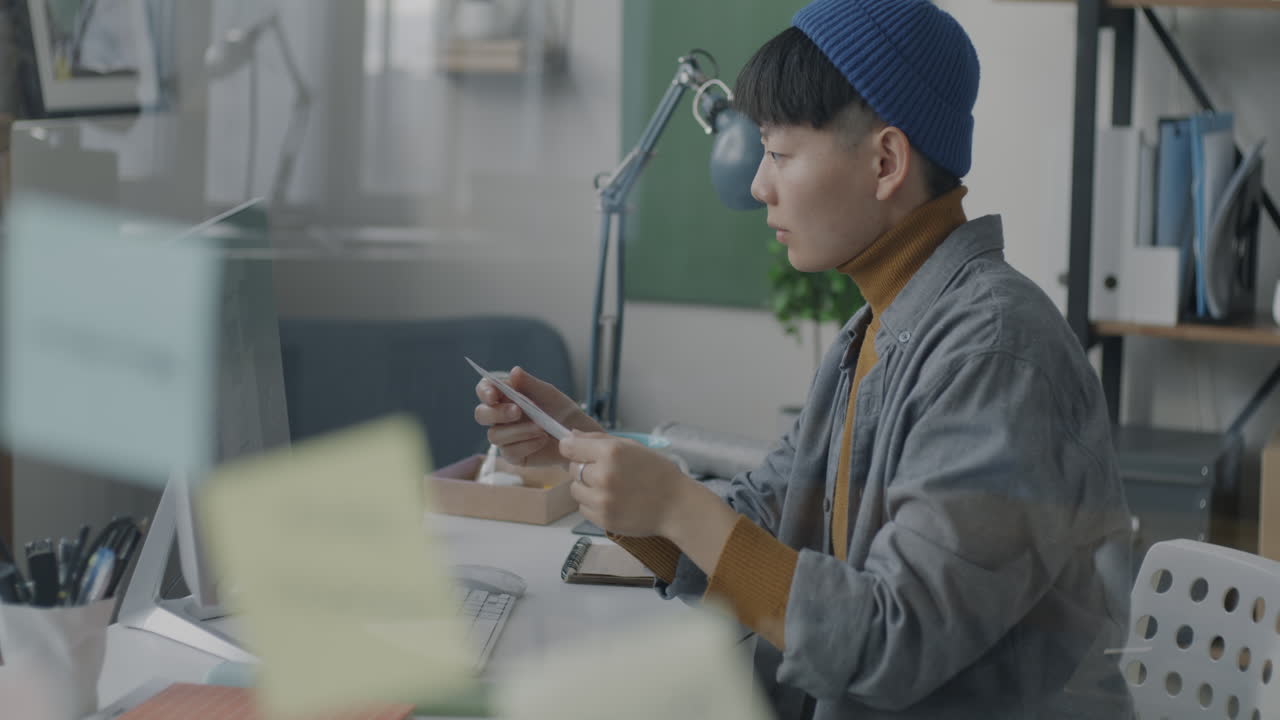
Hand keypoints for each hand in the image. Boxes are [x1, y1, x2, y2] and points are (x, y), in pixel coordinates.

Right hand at [474, 367, 601, 465]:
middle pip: (481, 415)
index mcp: (504, 397)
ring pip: (494, 435)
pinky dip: (527, 444)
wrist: (576, 434)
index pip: (485, 391)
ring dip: (518, 431)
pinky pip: (509, 452)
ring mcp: (505, 437)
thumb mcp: (547, 393)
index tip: (493, 395)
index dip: (485, 392)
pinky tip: (542, 439)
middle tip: (517, 411)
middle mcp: (500, 417)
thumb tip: (514, 371)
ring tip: (541, 428)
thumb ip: (529, 383)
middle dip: (497, 413)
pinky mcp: (513, 455)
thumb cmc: (559, 410)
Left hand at [559, 432, 693, 536]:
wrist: (676, 506)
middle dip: (584, 467)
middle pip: (572, 468)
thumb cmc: (657, 472)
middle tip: (604, 471)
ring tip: (608, 488)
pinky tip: (612, 501)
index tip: (576, 451)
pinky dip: (593, 504)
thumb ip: (599, 440)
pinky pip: (583, 508)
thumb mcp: (632, 447)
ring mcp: (602, 500)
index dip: (571, 447)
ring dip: (586, 487)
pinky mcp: (602, 520)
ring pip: (575, 489)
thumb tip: (571, 436)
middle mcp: (603, 475)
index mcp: (611, 452)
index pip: (569, 447)